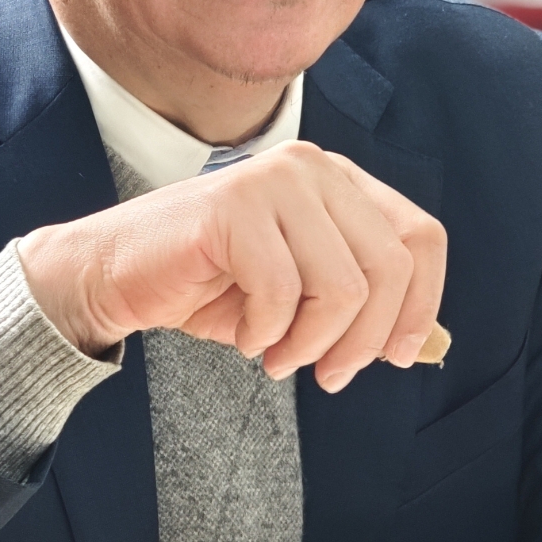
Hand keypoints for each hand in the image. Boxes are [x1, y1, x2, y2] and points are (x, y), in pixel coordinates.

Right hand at [19, 139, 447, 391]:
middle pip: (390, 265)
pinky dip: (267, 334)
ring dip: (312, 343)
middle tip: (328, 374)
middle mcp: (314, 167)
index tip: (395, 357)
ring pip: (343, 285)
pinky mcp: (233, 205)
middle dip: (365, 338)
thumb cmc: (213, 286)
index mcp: (340, 181)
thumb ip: (361, 302)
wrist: (115, 276)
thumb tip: (425, 344)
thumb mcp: (304, 295)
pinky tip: (246, 336)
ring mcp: (273, 179)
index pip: (421, 237)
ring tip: (278, 357)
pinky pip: (281, 292)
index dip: (419, 304)